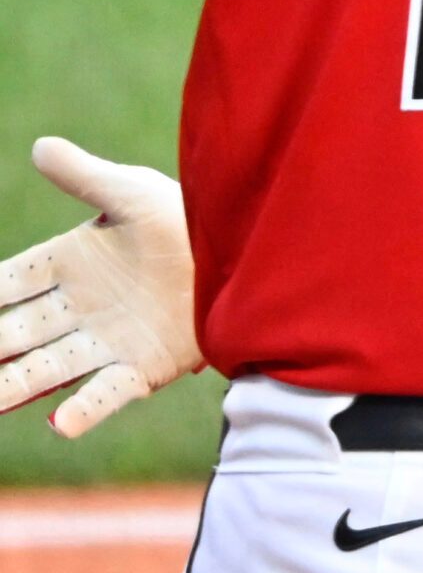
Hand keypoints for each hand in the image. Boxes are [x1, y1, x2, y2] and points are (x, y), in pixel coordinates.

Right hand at [0, 139, 201, 437]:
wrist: (249, 254)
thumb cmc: (187, 217)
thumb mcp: (133, 193)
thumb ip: (85, 177)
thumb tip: (40, 146)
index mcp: (68, 264)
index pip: (8, 283)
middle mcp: (78, 309)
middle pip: (14, 334)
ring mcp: (107, 341)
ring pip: (46, 369)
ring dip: (13, 386)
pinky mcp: (144, 366)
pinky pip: (107, 392)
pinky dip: (84, 410)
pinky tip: (59, 426)